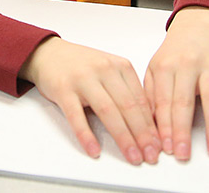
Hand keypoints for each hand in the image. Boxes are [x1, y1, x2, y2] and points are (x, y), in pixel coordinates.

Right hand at [20, 37, 160, 164]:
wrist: (49, 53)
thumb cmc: (82, 66)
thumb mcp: (110, 71)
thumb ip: (126, 91)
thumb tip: (147, 124)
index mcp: (120, 66)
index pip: (141, 100)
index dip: (151, 125)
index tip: (159, 144)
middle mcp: (104, 70)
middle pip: (128, 107)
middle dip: (142, 135)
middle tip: (151, 155)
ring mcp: (83, 79)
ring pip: (108, 111)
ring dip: (122, 137)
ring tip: (132, 156)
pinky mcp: (63, 89)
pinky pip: (76, 116)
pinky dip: (86, 135)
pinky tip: (94, 149)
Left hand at [144, 6, 208, 160]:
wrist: (196, 26)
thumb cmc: (173, 53)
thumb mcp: (154, 68)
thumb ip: (150, 95)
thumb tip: (150, 125)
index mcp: (165, 66)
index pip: (164, 101)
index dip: (164, 126)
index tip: (165, 148)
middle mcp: (187, 65)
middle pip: (184, 102)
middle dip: (183, 131)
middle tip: (183, 154)